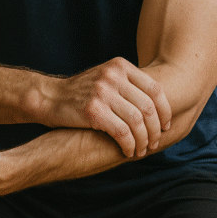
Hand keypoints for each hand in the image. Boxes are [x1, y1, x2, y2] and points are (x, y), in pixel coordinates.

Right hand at [44, 57, 171, 157]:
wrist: (50, 98)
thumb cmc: (81, 93)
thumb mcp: (106, 78)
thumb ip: (129, 85)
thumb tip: (160, 105)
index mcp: (119, 66)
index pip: (155, 89)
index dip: (165, 111)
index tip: (166, 126)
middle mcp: (112, 76)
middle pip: (148, 107)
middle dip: (155, 130)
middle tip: (155, 143)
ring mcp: (102, 92)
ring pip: (137, 122)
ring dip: (143, 141)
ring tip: (141, 150)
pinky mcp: (93, 110)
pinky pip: (122, 132)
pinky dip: (129, 145)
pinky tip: (128, 151)